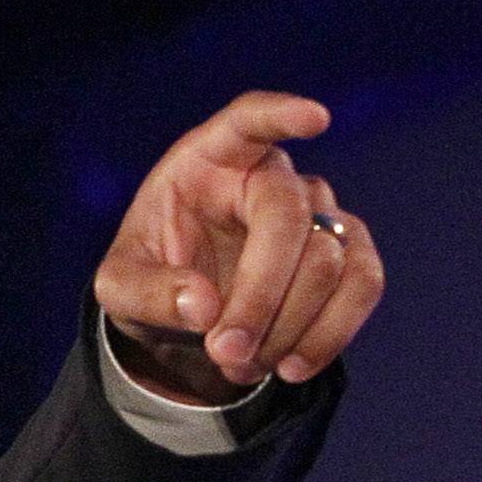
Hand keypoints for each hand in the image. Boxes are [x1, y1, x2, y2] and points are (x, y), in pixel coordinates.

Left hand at [96, 91, 383, 404]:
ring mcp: (317, 213)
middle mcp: (272, 177)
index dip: (282, 115)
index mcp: (212, 160)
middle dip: (259, 297)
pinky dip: (330, 334)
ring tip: (242, 366)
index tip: (318, 119)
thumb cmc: (153, 282)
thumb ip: (149, 293)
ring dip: (287, 328)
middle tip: (224, 353)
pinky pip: (363, 284)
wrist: (189, 322)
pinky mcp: (347, 255)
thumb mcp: (119, 290)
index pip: (250, 120)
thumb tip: (205, 307)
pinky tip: (292, 366)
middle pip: (288, 218)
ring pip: (329, 260)